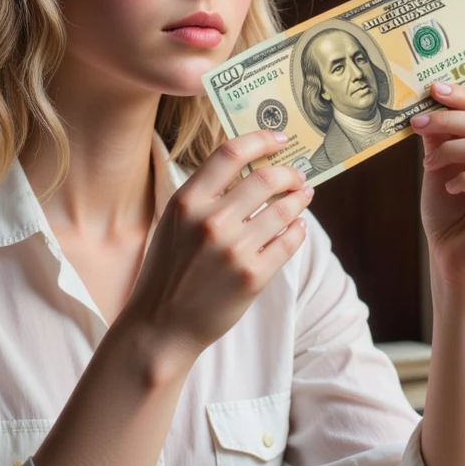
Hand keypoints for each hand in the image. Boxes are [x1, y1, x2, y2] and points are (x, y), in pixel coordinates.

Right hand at [123, 130, 310, 361]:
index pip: (230, 153)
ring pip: (284, 210)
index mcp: (186, 202)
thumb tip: (251, 171)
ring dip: (299, 199)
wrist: (162, 326)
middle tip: (296, 175)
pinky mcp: (253, 276)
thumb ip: (205, 196)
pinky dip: (298, 230)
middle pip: (265, 179)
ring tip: (302, 197)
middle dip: (288, 173)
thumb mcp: (174, 223)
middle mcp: (211, 221)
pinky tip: (297, 227)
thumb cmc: (168, 272)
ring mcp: (234, 250)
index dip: (260, 140)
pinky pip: (290, 241)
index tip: (278, 139)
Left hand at [411, 82, 464, 290]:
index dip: (464, 96)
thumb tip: (431, 99)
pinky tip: (449, 189)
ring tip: (429, 165)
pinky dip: (459, 179)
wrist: (453, 261)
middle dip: (448, 119)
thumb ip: (442, 135)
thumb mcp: (441, 165)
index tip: (432, 90)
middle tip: (417, 123)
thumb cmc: (450, 214)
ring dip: (449, 151)